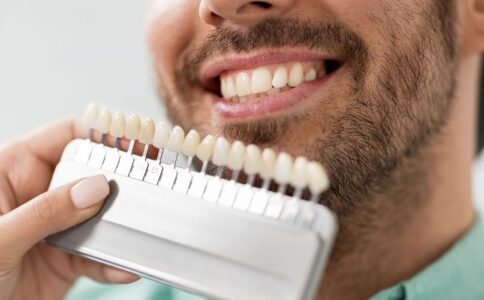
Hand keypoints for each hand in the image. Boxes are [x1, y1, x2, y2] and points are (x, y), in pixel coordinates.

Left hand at [0, 119, 138, 299]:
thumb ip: (46, 211)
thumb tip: (95, 187)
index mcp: (13, 170)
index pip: (65, 136)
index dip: (102, 133)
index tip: (138, 139)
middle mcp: (38, 193)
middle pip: (91, 174)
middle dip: (121, 181)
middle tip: (151, 185)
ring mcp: (55, 226)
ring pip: (100, 216)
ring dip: (121, 226)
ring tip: (141, 231)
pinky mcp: (66, 259)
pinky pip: (97, 254)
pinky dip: (114, 262)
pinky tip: (125, 267)